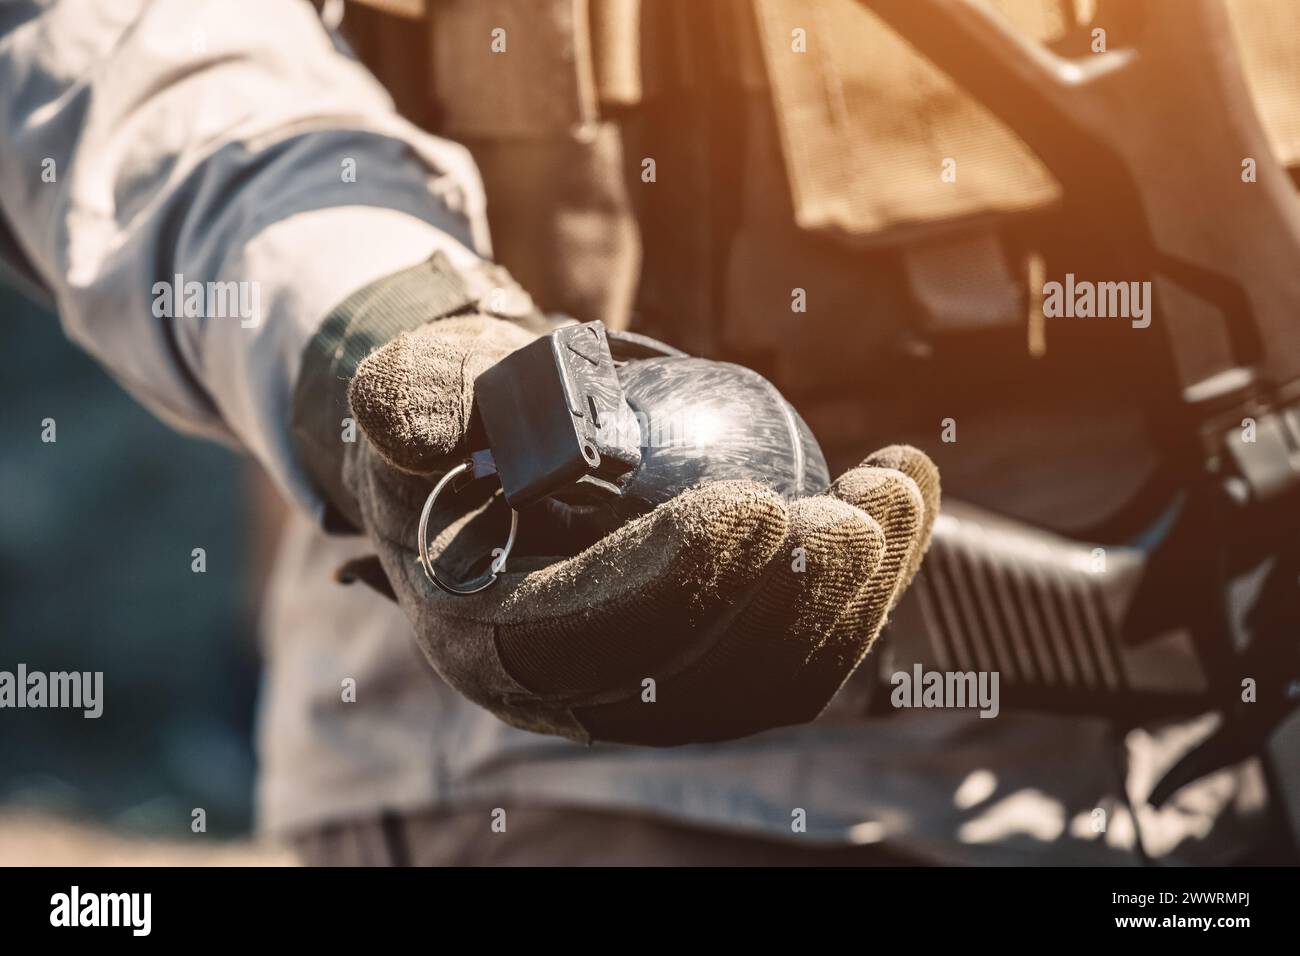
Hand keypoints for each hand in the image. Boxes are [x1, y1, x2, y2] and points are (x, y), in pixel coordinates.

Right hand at [343, 314, 938, 745]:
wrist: (507, 456)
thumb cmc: (469, 414)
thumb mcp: (423, 387)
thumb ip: (412, 398)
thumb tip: (424, 434)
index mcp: (485, 635)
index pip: (577, 641)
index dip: (670, 587)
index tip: (756, 506)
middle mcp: (571, 689)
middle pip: (697, 683)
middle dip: (794, 604)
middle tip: (856, 512)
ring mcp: (652, 688)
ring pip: (772, 679)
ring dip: (855, 596)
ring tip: (897, 491)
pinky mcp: (715, 663)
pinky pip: (804, 647)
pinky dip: (868, 582)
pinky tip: (899, 493)